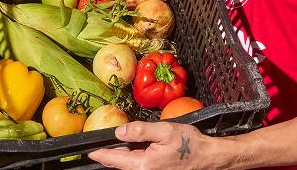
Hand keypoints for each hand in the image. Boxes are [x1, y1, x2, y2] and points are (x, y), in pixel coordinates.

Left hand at [88, 121, 213, 169]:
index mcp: (143, 165)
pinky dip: (132, 157)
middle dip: (110, 154)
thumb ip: (141, 131)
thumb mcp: (164, 131)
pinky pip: (138, 166)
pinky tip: (135, 148)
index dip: (100, 153)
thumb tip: (119, 132)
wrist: (208, 158)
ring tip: (119, 143)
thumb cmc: (189, 144)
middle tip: (101, 144)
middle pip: (120, 164)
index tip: (88, 150)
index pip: (114, 159)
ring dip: (122, 156)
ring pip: (129, 165)